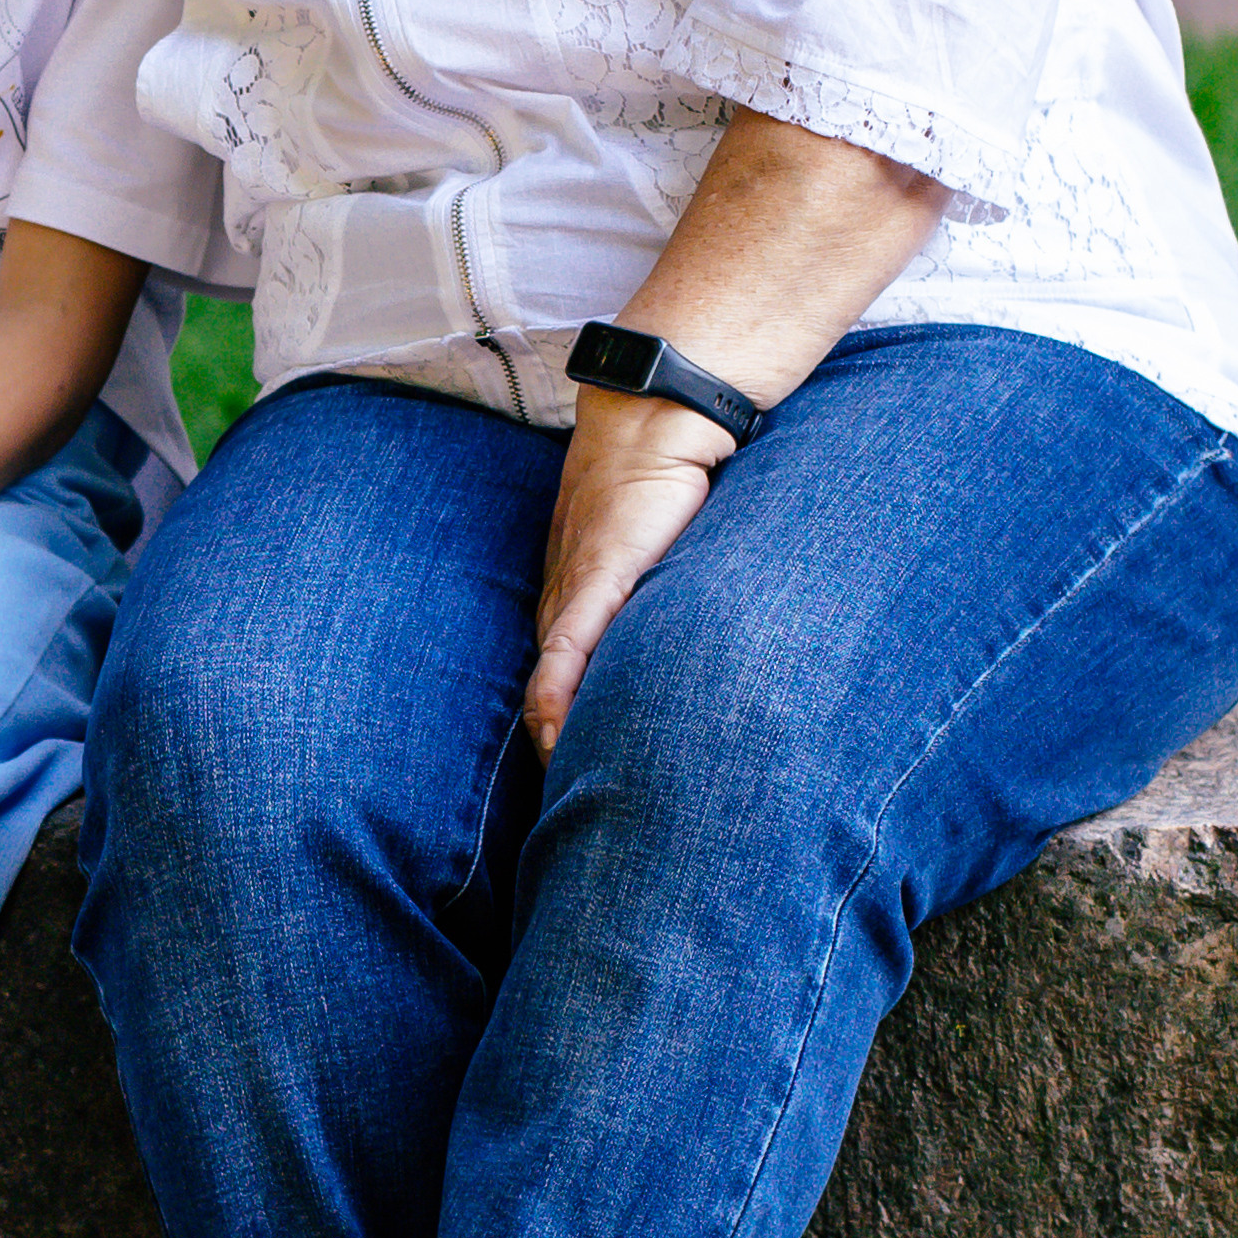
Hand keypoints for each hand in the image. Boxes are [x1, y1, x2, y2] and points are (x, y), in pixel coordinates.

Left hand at [524, 389, 736, 761]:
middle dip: (556, 756)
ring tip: (568, 798)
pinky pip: (567, 648)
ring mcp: (575, 594)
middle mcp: (563, 608)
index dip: (563, 741)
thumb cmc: (659, 485)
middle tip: (573, 816)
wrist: (656, 422)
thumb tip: (689, 648)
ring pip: (551, 684)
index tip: (578, 792)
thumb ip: (653, 602)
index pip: (556, 690)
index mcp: (574, 608)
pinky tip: (553, 736)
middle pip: (547, 700)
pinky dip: (557, 693)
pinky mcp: (597, 578)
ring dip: (554, 740)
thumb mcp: (654, 558)